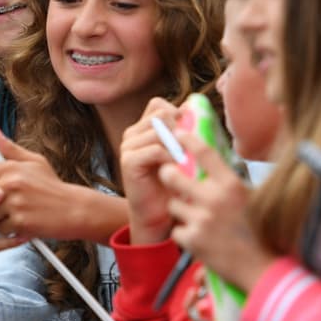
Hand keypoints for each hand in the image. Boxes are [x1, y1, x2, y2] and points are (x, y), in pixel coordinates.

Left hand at [0, 128, 108, 240]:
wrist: (75, 210)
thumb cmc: (52, 186)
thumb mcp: (34, 161)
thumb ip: (9, 148)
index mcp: (10, 166)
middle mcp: (11, 183)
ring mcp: (15, 203)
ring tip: (0, 214)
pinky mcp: (20, 221)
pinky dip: (5, 229)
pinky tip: (16, 223)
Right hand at [119, 98, 179, 244]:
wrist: (158, 215)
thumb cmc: (173, 184)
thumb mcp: (182, 153)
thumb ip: (185, 131)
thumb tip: (192, 106)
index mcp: (143, 128)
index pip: (159, 105)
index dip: (178, 114)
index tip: (191, 133)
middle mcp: (132, 134)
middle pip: (161, 114)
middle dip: (180, 129)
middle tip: (190, 150)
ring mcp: (128, 146)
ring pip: (159, 130)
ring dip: (178, 145)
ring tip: (185, 162)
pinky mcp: (128, 161)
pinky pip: (155, 149)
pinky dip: (171, 158)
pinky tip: (177, 170)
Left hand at [160, 131, 273, 291]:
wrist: (263, 269)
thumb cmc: (261, 232)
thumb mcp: (250, 198)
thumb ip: (229, 182)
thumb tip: (212, 163)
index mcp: (231, 185)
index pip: (205, 154)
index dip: (188, 140)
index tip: (178, 132)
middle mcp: (214, 199)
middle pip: (173, 175)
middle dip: (168, 174)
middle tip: (169, 175)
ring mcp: (201, 219)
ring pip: (173, 203)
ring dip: (179, 208)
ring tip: (194, 216)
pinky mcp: (192, 239)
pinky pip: (176, 229)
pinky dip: (184, 233)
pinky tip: (199, 238)